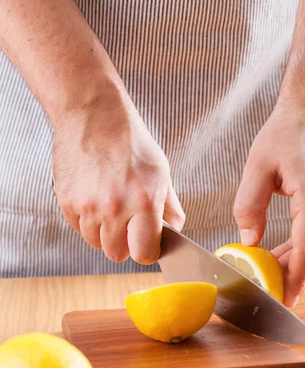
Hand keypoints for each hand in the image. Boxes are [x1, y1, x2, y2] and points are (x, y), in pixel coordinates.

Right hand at [52, 76, 184, 263]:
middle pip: (116, 254)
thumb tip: (175, 229)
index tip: (147, 243)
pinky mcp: (66, 201)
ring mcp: (87, 206)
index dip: (147, 251)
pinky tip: (93, 195)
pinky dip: (86, 218)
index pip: (144, 253)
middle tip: (128, 225)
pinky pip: (77, 226)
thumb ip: (169, 206)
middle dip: (124, 244)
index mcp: (144, 201)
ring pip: (94, 242)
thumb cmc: (130, 140)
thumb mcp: (161, 171)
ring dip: (103, 231)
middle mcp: (114, 207)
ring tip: (109, 203)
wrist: (94, 113)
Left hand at [233, 86, 304, 306]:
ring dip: (299, 261)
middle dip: (294, 276)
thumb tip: (248, 243)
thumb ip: (249, 207)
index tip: (283, 301)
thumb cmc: (287, 130)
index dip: (294, 281)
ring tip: (270, 270)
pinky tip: (285, 248)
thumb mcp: (258, 166)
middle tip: (269, 290)